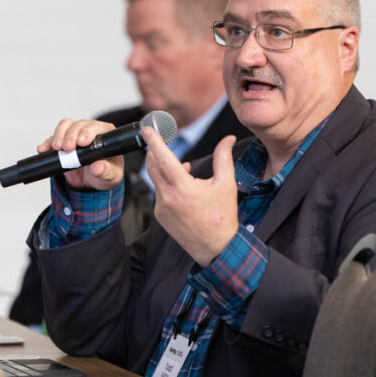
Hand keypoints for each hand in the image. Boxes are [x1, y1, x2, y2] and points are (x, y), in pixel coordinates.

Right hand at [38, 118, 123, 190]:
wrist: (92, 180)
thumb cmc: (105, 173)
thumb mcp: (110, 176)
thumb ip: (105, 172)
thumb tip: (98, 167)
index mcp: (105, 136)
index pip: (97, 127)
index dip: (88, 132)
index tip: (82, 143)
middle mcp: (90, 131)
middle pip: (79, 125)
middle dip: (71, 135)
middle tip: (68, 148)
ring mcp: (76, 134)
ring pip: (66, 126)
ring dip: (59, 135)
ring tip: (57, 148)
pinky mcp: (63, 141)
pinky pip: (54, 137)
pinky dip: (48, 143)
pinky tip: (44, 149)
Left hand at [144, 127, 238, 267]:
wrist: (216, 247)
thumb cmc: (222, 217)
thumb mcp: (226, 184)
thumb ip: (223, 158)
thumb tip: (228, 138)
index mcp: (183, 189)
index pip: (164, 159)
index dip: (155, 142)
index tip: (147, 129)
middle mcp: (168, 198)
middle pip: (153, 166)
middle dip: (154, 151)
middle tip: (159, 139)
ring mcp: (161, 208)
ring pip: (156, 180)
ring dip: (164, 169)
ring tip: (184, 168)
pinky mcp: (160, 216)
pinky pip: (159, 193)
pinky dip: (166, 184)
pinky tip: (182, 186)